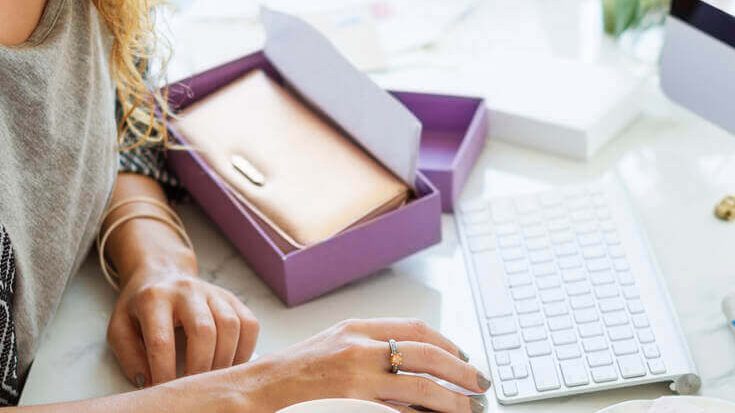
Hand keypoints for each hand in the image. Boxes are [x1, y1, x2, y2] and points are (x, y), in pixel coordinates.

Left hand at [108, 264, 259, 387]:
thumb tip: (148, 382)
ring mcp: (214, 292)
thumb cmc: (140, 306)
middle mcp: (187, 291)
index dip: (164, 371)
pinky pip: (249, 323)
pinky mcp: (232, 298)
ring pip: (231, 326)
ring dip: (225, 360)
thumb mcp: (119, 327)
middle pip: (203, 331)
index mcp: (154, 299)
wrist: (162, 273)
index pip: (162, 341)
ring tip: (213, 379)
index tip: (164, 390)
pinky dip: (245, 349)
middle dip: (200, 367)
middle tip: (193, 388)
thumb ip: (129, 356)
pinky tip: (232, 365)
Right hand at [244, 318, 489, 412]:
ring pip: (420, 389)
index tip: (463, 357)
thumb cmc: (291, 375)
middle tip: (480, 385)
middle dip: (460, 372)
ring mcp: (355, 381)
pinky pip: (396, 412)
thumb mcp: (333, 345)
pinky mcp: (350, 406)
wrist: (253, 394)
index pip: (415, 329)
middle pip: (427, 357)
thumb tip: (418, 362)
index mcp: (356, 329)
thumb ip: (371, 347)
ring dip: (451, 401)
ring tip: (468, 409)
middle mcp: (359, 350)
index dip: (446, 344)